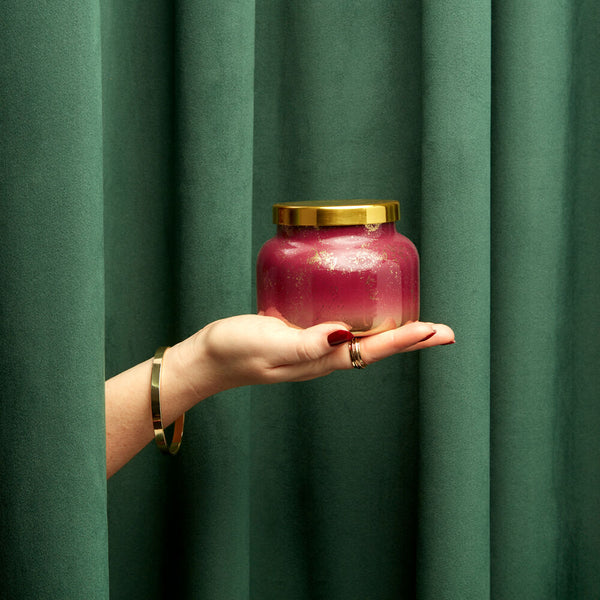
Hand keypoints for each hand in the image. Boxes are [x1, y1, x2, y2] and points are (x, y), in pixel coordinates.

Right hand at [174, 315, 454, 398]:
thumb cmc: (236, 350)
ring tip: (419, 325)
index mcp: (321, 360)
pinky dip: (365, 323)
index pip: (372, 350)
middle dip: (412, 340)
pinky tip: (364, 312)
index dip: (404, 339)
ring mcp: (314, 347)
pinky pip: (343, 329)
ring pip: (365, 340)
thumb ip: (305, 343)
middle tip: (445, 333)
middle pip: (378, 348)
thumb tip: (343, 334)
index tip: (433, 329)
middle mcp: (324, 356)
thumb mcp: (269, 344)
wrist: (210, 358)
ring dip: (395, 333)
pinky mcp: (302, 335)